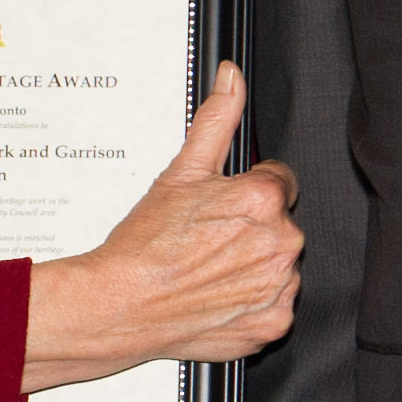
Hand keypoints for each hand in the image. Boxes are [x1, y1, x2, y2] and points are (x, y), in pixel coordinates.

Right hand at [21, 61, 300, 391]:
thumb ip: (218, 117)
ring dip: (254, 263)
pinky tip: (219, 294)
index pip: (280, 180)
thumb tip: (232, 78)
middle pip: (280, 223)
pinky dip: (252, 301)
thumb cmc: (147, 243)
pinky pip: (275, 305)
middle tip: (210, 235)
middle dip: (252, 226)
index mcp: (264, 199)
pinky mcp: (271, 323)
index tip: (226, 204)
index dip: (250, 188)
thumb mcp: (183, 169)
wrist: (121, 304)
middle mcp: (280, 243)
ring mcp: (277, 287)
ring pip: (278, 264)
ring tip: (210, 265)